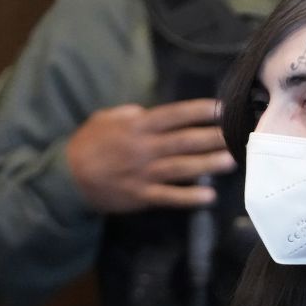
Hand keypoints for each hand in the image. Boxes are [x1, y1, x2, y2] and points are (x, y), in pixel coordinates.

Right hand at [67, 98, 235, 212]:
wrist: (67, 178)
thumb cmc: (89, 144)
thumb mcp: (105, 119)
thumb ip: (130, 113)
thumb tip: (148, 110)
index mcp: (136, 126)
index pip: (174, 115)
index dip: (199, 111)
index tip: (223, 108)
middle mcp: (144, 148)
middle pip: (184, 141)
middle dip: (212, 137)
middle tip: (238, 135)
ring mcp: (144, 173)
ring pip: (181, 167)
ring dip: (208, 164)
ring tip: (231, 161)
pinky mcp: (142, 195)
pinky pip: (169, 196)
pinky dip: (189, 197)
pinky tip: (209, 197)